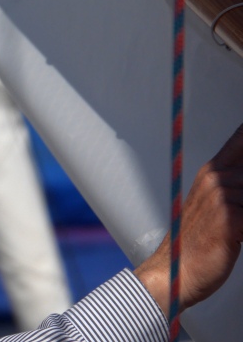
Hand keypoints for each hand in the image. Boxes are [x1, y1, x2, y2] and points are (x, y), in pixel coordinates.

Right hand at [134, 123, 242, 313]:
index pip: (241, 139)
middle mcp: (215, 178)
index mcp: (212, 172)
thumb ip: (235, 187)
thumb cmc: (198, 244)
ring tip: (239, 228)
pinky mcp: (229, 217)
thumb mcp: (216, 207)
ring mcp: (221, 196)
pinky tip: (240, 238)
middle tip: (238, 215)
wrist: (176, 272)